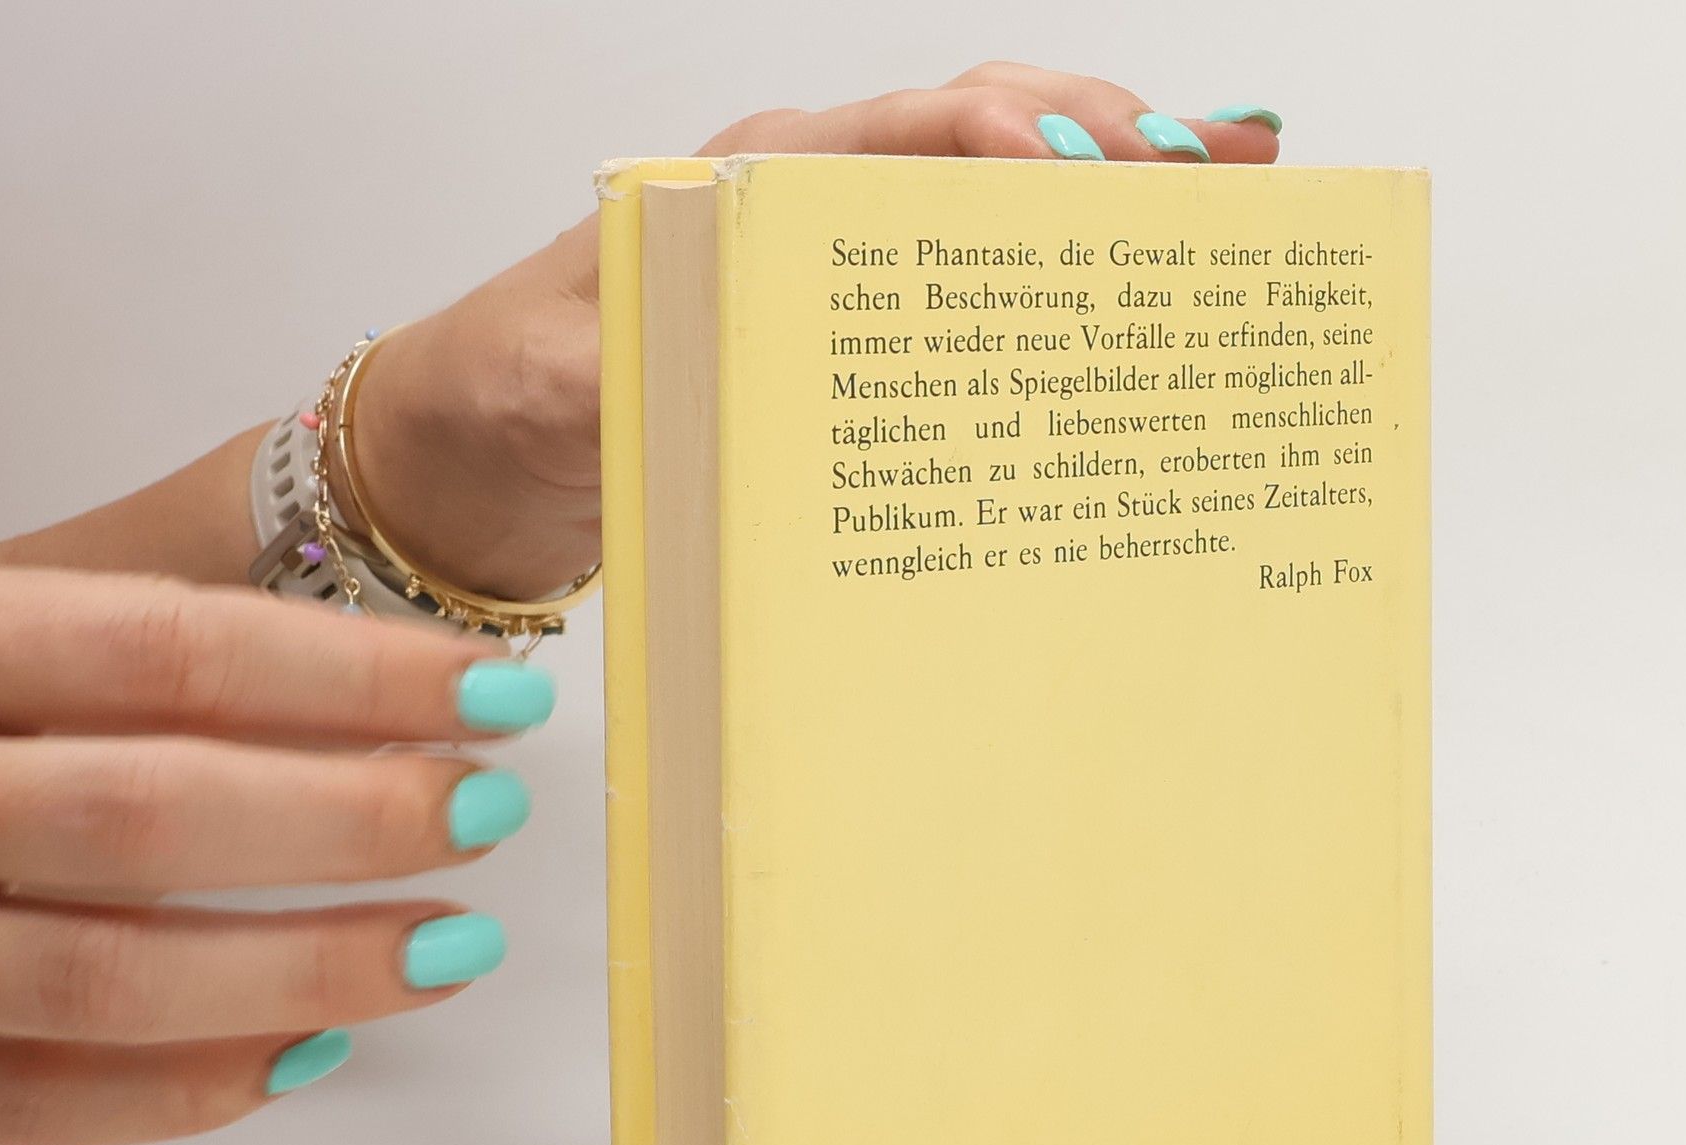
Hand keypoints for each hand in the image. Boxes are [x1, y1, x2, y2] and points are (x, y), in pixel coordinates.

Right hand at [0, 558, 557, 1144]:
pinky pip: (17, 1105)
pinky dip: (171, 1096)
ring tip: (447, 950)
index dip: (349, 680)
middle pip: (148, 813)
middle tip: (490, 813)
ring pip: (99, 976)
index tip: (490, 694)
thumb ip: (78, 644)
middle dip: (347, 820)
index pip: (165, 654)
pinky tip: (303, 1063)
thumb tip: (343, 676)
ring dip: (299, 970)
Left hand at [348, 66, 1279, 600]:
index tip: (1098, 181)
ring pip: (980, 213)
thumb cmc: (493, 403)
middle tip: (1227, 162)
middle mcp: (791, 215)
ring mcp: (816, 281)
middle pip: (975, 146)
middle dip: (1107, 142)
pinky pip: (950, 303)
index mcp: (734, 191)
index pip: (900, 138)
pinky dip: (1039, 292)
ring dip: (1099, 203)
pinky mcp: (824, 354)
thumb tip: (698, 366)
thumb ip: (622, 370)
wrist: (457, 465)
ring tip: (1221, 200)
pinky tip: (1115, 307)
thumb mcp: (546, 389)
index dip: (1008, 149)